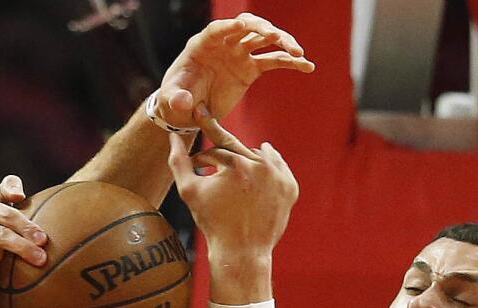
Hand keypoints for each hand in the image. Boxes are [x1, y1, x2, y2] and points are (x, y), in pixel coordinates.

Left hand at [155, 13, 314, 129]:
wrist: (187, 111)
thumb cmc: (174, 101)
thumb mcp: (170, 101)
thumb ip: (176, 100)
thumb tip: (184, 102)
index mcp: (201, 45)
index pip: (217, 29)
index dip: (229, 26)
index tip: (241, 26)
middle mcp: (223, 44)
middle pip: (246, 27)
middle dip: (263, 29)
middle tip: (278, 38)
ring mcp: (239, 54)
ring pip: (264, 40)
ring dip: (282, 42)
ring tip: (300, 53)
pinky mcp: (250, 69)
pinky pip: (273, 61)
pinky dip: (290, 62)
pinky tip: (307, 67)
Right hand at [167, 117, 297, 261]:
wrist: (242, 251)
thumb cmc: (213, 223)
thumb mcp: (190, 192)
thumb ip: (178, 162)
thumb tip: (173, 137)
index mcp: (236, 164)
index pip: (215, 150)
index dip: (202, 158)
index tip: (197, 164)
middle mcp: (261, 166)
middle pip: (237, 149)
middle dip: (222, 155)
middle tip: (213, 162)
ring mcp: (279, 177)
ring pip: (258, 155)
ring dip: (244, 160)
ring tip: (233, 175)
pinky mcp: (290, 187)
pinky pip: (278, 167)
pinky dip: (267, 168)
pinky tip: (258, 170)